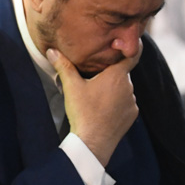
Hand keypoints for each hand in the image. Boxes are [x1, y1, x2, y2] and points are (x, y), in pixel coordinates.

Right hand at [48, 45, 140, 166]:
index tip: (126, 42)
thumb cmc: (83, 111)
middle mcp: (129, 86)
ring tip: (95, 95)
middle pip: (122, 72)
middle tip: (93, 76)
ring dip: (113, 88)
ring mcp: (132, 102)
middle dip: (110, 72)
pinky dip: (116, 102)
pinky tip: (102, 108)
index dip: (132, 46)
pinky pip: (126, 102)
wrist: (93, 142)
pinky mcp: (132, 115)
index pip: (133, 54)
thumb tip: (51, 50)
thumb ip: (63, 66)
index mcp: (117, 75)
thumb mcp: (71, 86)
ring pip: (123, 88)